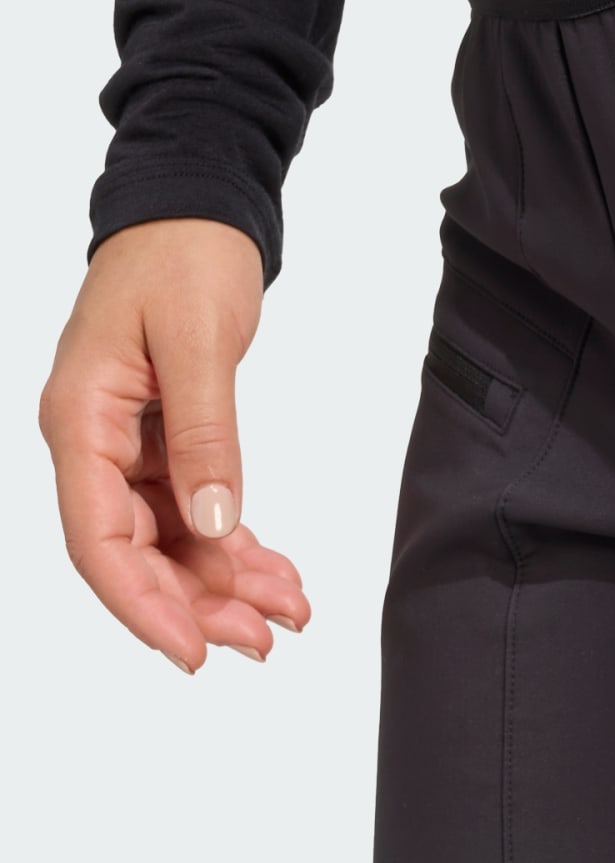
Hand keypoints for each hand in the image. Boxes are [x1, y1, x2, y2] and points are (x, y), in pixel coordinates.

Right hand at [40, 218, 310, 669]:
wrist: (195, 211)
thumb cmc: (183, 259)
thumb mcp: (198, 343)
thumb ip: (204, 435)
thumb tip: (212, 523)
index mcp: (78, 422)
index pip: (97, 538)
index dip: (142, 604)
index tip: (192, 651)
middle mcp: (93, 444)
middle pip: (135, 553)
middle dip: (198, 604)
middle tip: (265, 640)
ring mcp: (126, 447)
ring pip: (171, 541)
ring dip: (225, 583)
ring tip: (288, 614)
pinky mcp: (164, 443)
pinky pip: (195, 511)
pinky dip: (237, 545)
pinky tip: (279, 574)